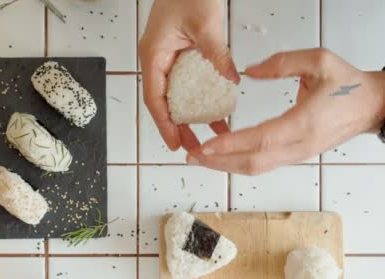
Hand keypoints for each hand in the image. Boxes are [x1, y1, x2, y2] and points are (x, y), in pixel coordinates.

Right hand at [139, 0, 239, 150]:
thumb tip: (231, 80)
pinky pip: (187, 83)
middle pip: (165, 103)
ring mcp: (168, 58)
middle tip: (195, 148)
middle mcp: (157, 60)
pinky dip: (200, 98)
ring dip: (191, 116)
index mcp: (154, 55)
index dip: (165, 124)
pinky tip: (216, 109)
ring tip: (209, 134)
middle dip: (179, 127)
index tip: (176, 144)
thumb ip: (217, 53)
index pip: (155, 99)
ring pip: (176, 95)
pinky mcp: (180, 55)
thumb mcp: (205, 24)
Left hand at [186, 48, 384, 174]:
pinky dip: (240, 162)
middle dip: (219, 162)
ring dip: (226, 165)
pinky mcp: (297, 156)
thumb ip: (282, 64)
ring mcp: (298, 154)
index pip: (261, 140)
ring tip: (201, 159)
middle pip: (253, 162)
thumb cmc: (348, 84)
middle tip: (192, 157)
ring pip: (257, 167)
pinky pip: (264, 164)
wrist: (372, 106)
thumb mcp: (319, 61)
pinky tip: (223, 156)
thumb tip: (249, 71)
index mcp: (305, 123)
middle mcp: (300, 145)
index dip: (231, 145)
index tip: (206, 146)